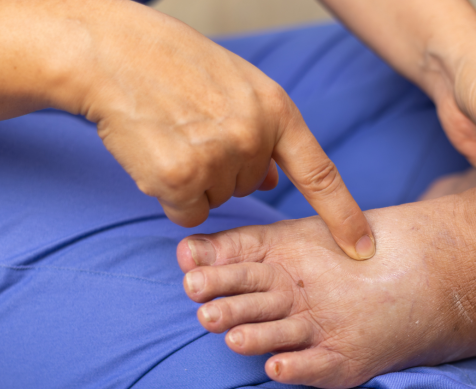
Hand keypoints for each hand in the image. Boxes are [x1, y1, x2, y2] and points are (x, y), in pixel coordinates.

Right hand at [73, 1, 373, 259]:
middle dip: (224, 169)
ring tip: (173, 135)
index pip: (321, 175)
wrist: (112, 53)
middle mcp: (255, 138)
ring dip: (196, 182)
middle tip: (193, 128)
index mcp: (277, 111)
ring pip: (217, 201)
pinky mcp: (180, 179)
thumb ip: (263, 133)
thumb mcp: (238, 87)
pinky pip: (188, 213)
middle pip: (250, 189)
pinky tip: (157, 156)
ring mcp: (219, 159)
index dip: (344, 216)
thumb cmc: (175, 65)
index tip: (363, 248)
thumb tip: (274, 181)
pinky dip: (171, 196)